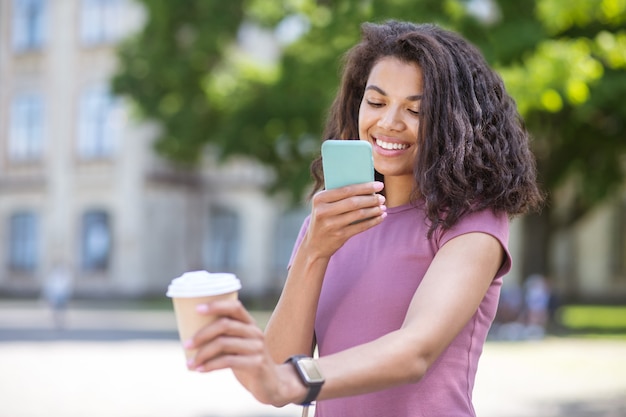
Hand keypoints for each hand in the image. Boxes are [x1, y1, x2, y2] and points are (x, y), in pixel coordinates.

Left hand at [185, 299, 305, 405]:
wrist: (272, 384)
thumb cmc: (247, 361)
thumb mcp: (239, 345)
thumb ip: (224, 336)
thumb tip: (190, 332)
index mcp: (250, 324)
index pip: (234, 307)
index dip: (216, 305)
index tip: (197, 309)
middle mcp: (255, 332)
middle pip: (225, 325)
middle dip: (202, 334)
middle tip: (186, 345)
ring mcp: (257, 348)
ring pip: (223, 344)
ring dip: (202, 353)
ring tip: (190, 363)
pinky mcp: (256, 364)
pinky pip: (227, 361)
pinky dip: (210, 365)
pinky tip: (200, 370)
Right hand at [307, 181, 385, 257]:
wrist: (314, 245)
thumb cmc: (324, 219)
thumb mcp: (324, 205)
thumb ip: (338, 196)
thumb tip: (366, 187)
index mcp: (319, 199)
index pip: (346, 190)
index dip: (365, 187)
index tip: (379, 185)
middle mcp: (323, 211)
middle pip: (353, 202)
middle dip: (371, 199)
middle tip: (382, 197)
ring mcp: (331, 225)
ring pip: (359, 214)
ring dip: (374, 210)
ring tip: (382, 207)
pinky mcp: (339, 236)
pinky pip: (361, 227)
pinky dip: (373, 221)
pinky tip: (381, 217)